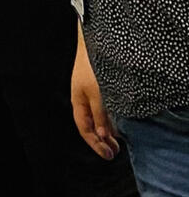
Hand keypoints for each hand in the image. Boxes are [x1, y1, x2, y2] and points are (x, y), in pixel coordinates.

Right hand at [71, 31, 118, 160]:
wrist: (95, 41)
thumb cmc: (93, 66)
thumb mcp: (99, 94)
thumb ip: (101, 116)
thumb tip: (103, 136)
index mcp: (78, 101)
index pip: (84, 128)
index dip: (95, 144)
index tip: (108, 155)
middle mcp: (83, 99)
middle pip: (91, 125)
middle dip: (102, 140)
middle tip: (115, 151)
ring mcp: (91, 93)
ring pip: (98, 118)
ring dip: (108, 131)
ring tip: (119, 141)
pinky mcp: (99, 87)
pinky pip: (103, 109)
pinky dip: (110, 120)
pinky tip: (118, 122)